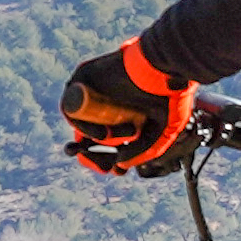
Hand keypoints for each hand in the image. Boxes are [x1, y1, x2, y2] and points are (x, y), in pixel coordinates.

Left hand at [61, 37, 198, 174]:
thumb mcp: (162, 130)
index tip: (115, 172)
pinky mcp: (82, 78)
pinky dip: (83, 126)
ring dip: (99, 138)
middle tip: (106, 167)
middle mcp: (105, 102)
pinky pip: (70, 108)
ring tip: (127, 132)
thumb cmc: (169, 94)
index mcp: (122, 112)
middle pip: (87, 135)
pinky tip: (103, 133)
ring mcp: (93, 90)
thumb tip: (121, 165)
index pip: (104, 139)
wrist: (165, 67)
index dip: (106, 159)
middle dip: (94, 157)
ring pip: (80, 124)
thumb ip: (143, 149)